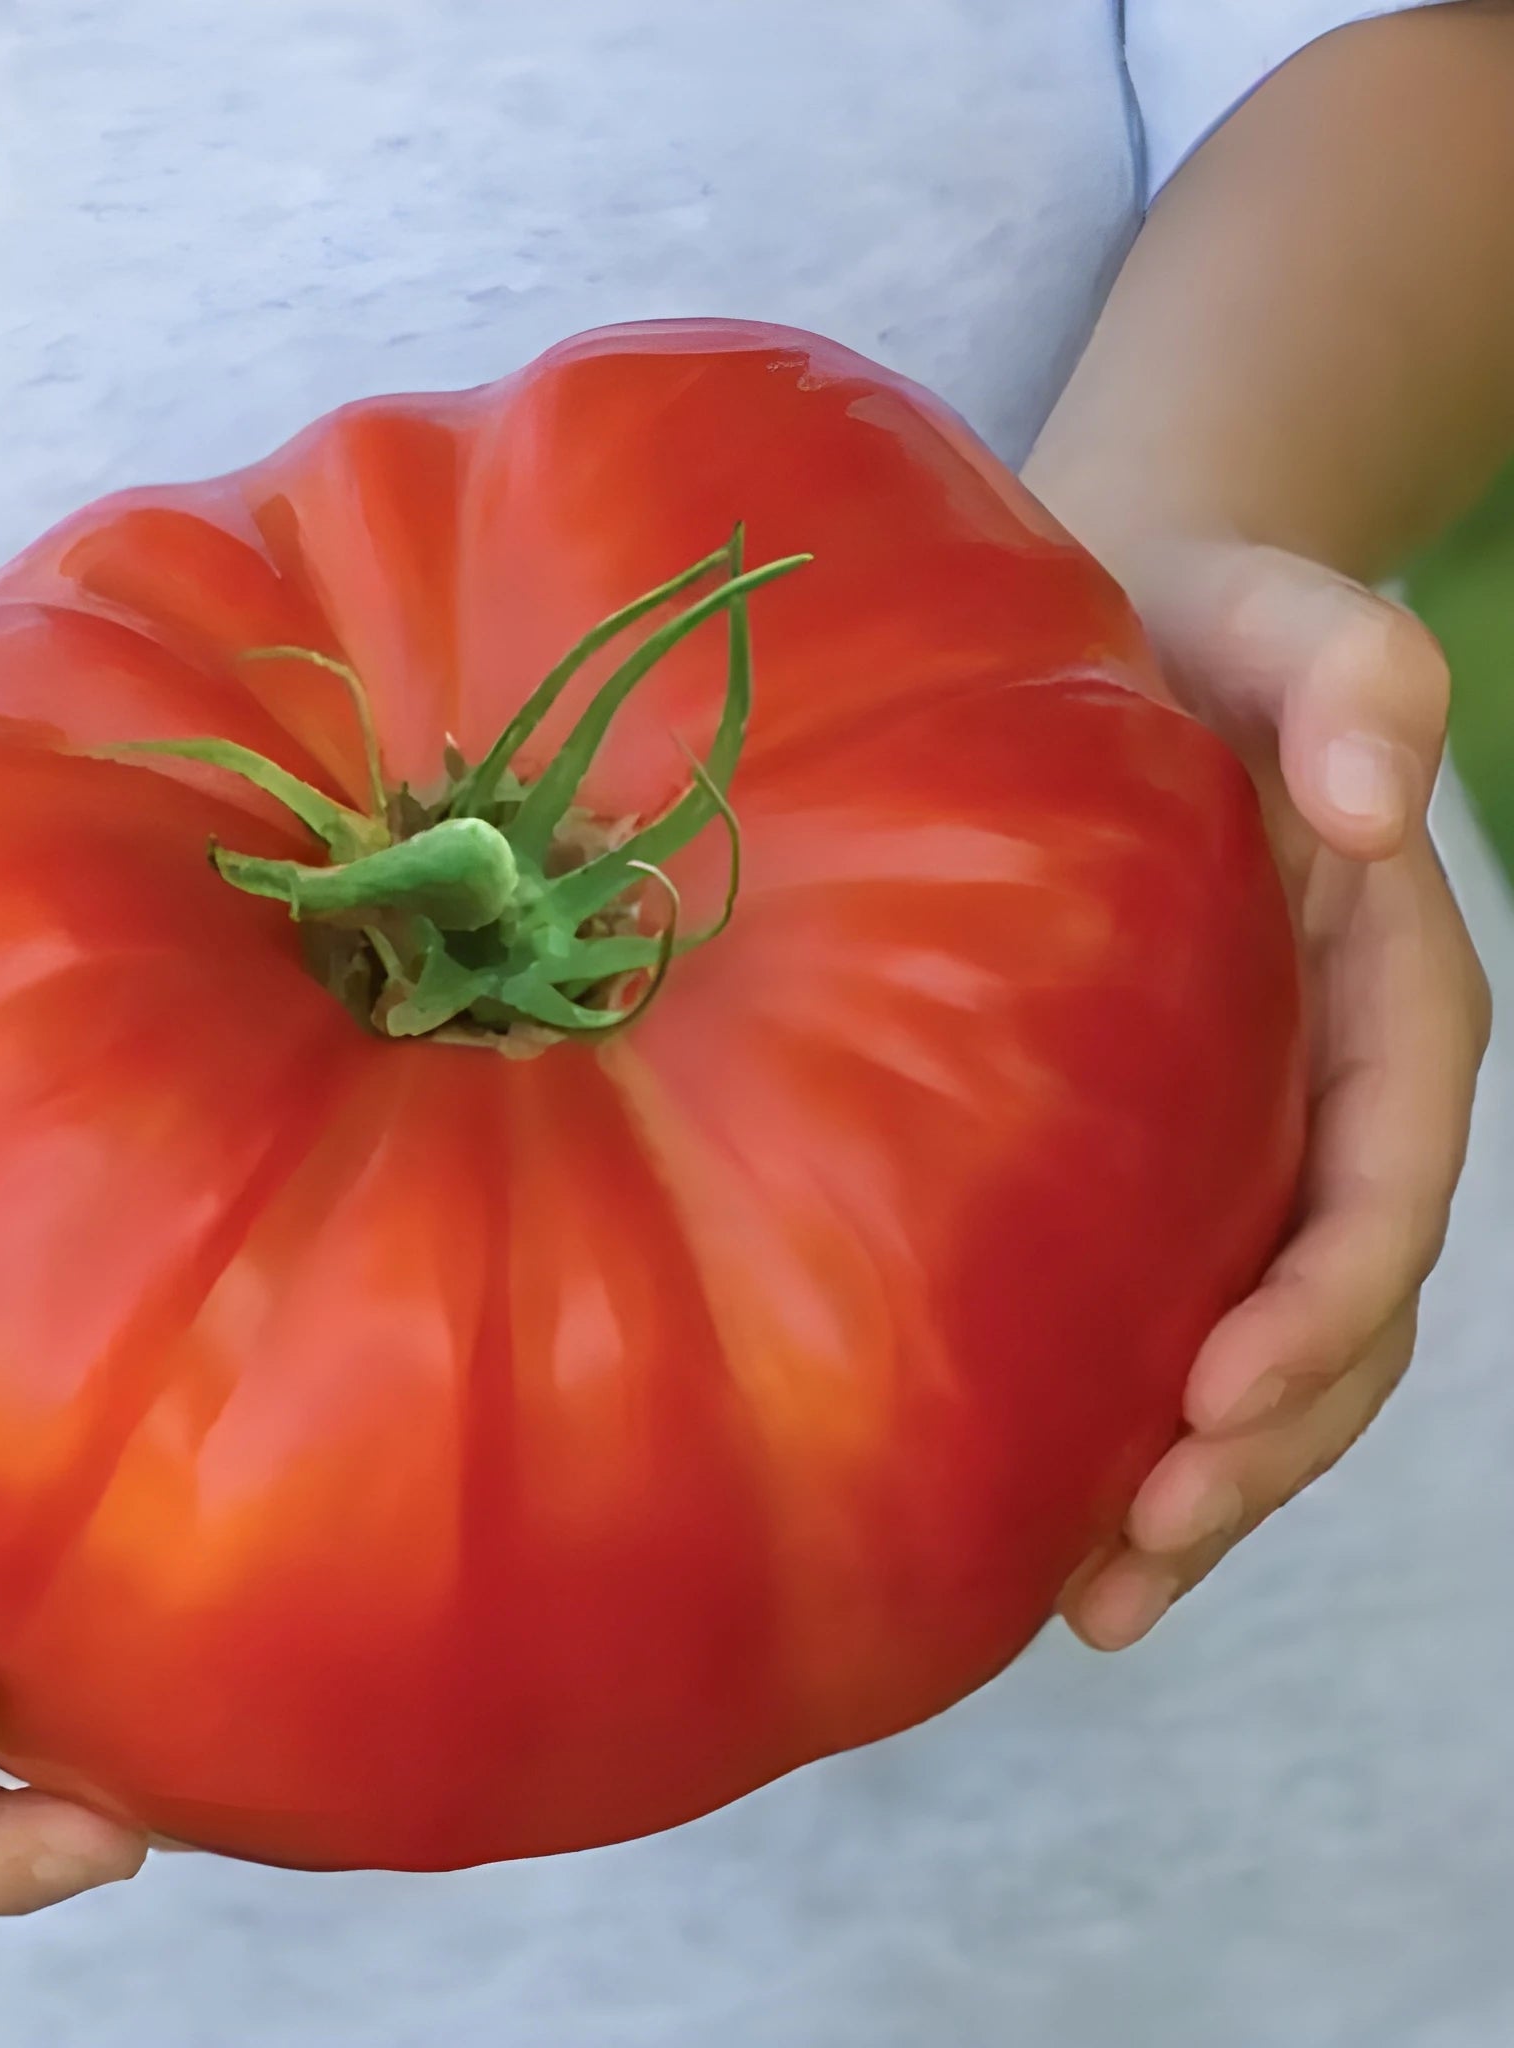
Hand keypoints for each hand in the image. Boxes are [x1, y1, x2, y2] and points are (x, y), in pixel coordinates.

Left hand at [1050, 536, 1490, 1647]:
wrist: (1108, 638)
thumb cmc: (1187, 624)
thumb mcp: (1272, 613)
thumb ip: (1350, 678)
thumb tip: (1372, 807)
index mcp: (1381, 997)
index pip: (1385, 1182)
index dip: (1326, 1300)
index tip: (1220, 1389)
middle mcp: (1323, 1092)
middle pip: (1333, 1313)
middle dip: (1255, 1449)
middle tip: (1134, 1558)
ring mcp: (1236, 1138)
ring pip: (1251, 1351)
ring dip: (1191, 1486)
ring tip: (1092, 1600)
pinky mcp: (1137, 1158)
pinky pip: (1151, 1309)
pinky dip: (1111, 1420)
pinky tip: (1027, 1512)